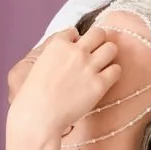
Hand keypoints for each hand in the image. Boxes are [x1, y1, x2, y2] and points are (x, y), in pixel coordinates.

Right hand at [9, 26, 120, 142]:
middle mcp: (75, 52)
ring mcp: (89, 67)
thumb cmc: (34, 95)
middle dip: (98, 42)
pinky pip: (117, 70)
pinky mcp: (100, 84)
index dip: (75, 41)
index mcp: (57, 44)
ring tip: (101, 66)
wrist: (37, 117)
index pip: (74, 32)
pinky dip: (112, 74)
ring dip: (108, 56)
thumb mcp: (39, 64)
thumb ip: (56, 53)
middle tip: (94, 55)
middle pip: (99, 33)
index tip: (72, 53)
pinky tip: (104, 80)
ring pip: (111, 48)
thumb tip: (71, 46)